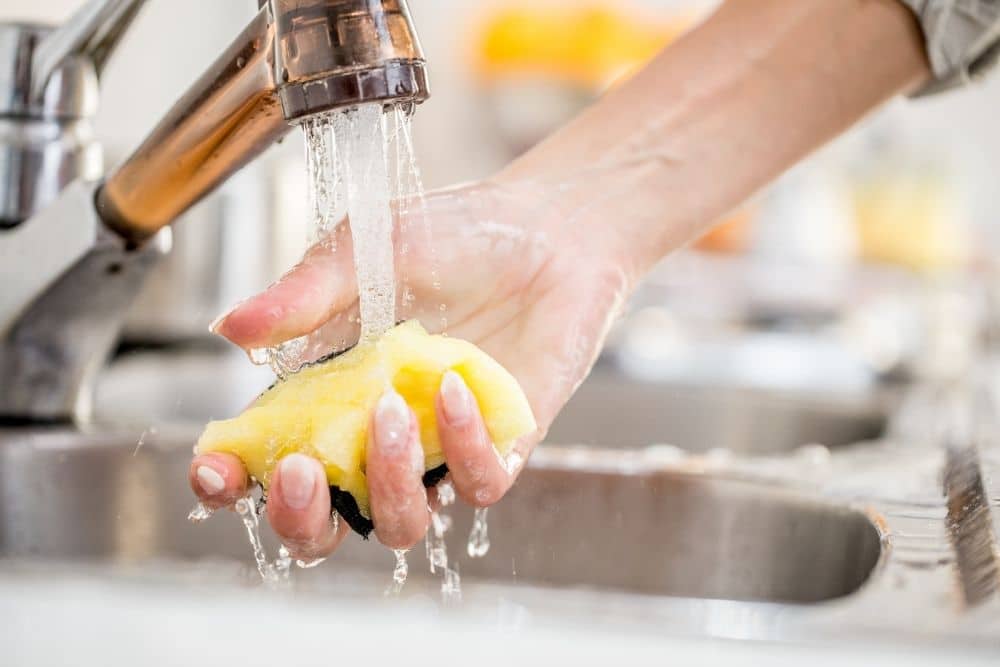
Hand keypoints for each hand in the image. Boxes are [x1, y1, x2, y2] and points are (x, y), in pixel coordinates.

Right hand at [189, 179, 631, 558]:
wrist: (548, 230)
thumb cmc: (451, 235)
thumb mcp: (363, 252)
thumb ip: (301, 294)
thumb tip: (228, 328)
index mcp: (327, 392)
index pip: (266, 456)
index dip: (231, 480)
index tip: (213, 471)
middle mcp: (378, 434)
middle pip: (324, 521)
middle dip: (299, 517)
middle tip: (299, 471)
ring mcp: (438, 448)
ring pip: (399, 522)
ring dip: (386, 485)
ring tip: (389, 413)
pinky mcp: (502, 446)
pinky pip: (476, 483)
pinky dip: (462, 447)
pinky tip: (455, 387)